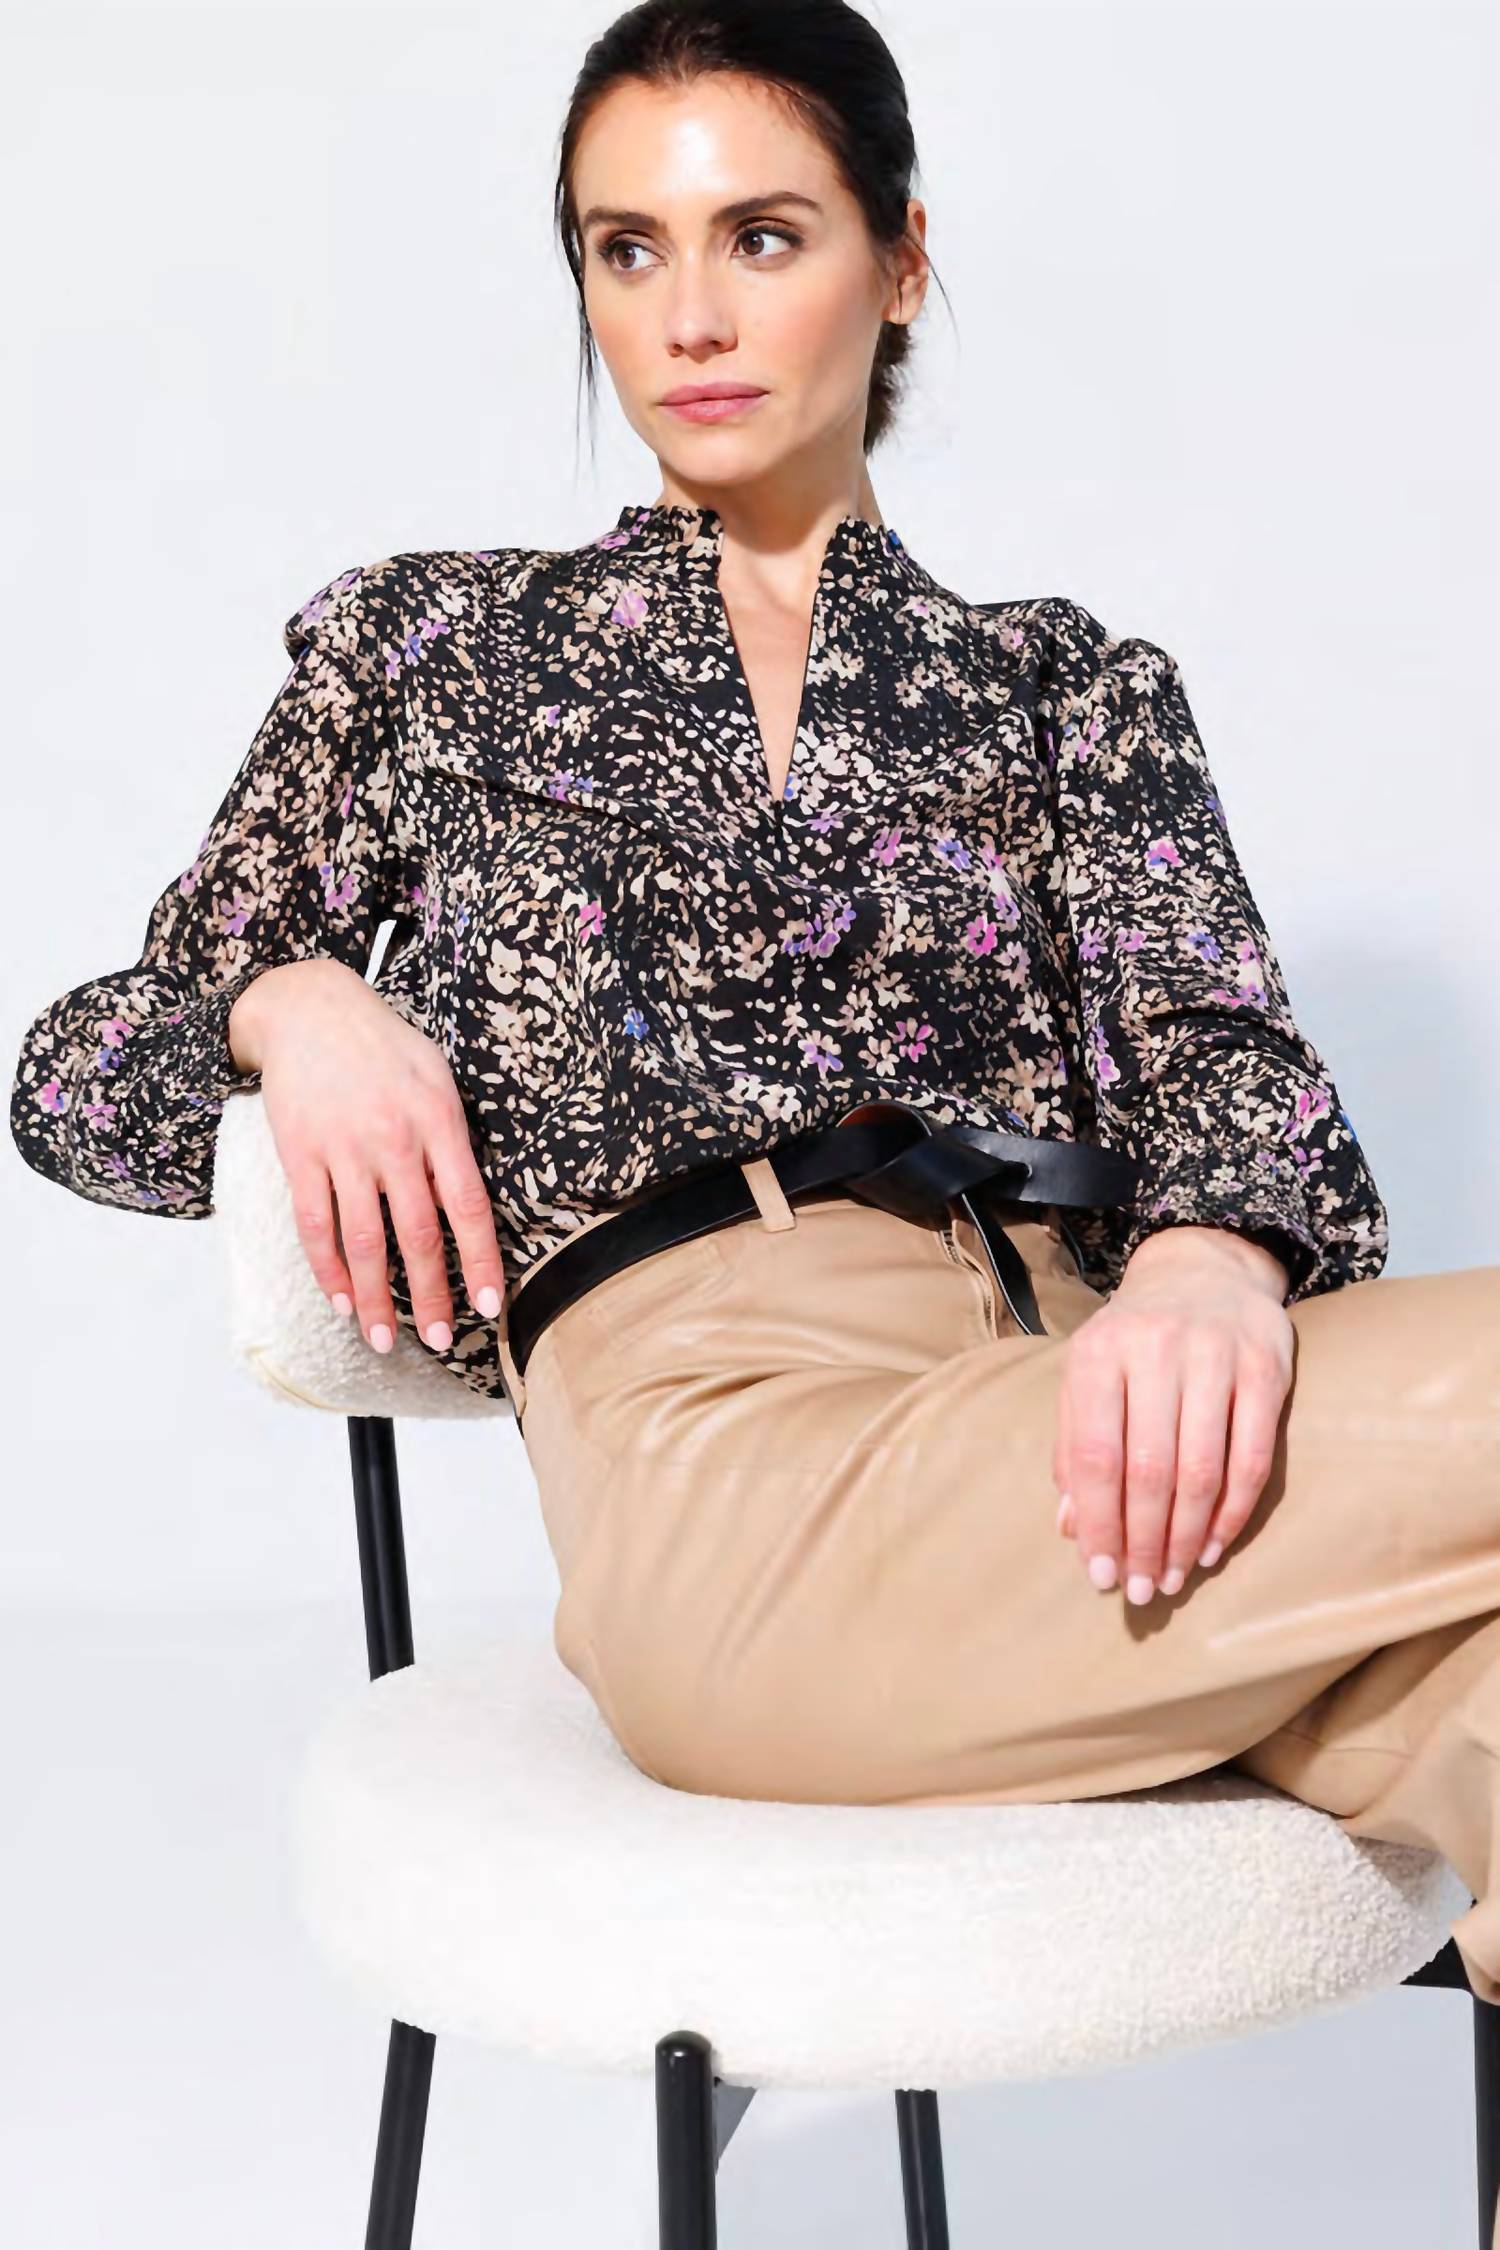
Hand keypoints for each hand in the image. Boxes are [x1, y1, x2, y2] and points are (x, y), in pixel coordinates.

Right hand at [229, 958, 506, 1354]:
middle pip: (416, 1235)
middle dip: (430, 1297)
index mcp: (438, 1121)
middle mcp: (393, 1140)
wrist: (308, 1008)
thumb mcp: (437, 1075)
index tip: (488, 1306)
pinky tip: (341, 1299)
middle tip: (441, 1340)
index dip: (479, 1262)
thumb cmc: (383, 1044)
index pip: (467, 1206)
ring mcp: (343, 1150)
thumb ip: (454, 1138)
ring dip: (375, 1299)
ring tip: (383, 1340)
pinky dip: (327, 1270)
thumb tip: (468, 1204)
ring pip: (362, 1242)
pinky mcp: (300, 1155)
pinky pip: (315, 1225)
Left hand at [1053, 1224, 1293, 1602]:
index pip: (1095, 1454)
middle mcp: (1155, 1348)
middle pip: (1149, 1469)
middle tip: (1143, 1590)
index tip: (1101, 1575)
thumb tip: (1072, 1529)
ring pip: (1202, 1469)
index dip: (1099, 1522)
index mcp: (1098, 1353)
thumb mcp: (1089, 1376)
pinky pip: (1252, 1457)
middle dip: (1144, 1541)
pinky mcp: (1267, 1366)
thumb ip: (1074, 1446)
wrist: (1201, 1270)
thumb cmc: (1133, 1340)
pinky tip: (1213, 1545)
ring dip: (1187, 1536)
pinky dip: (1233, 1512)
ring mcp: (1215, 1355)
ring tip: (1175, 1576)